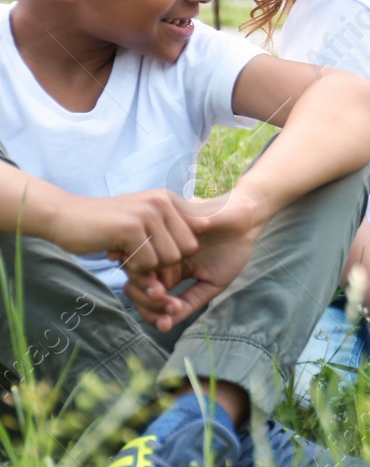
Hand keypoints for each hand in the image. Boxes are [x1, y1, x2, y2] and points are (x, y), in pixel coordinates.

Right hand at [48, 190, 203, 275]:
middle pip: (186, 249)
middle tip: (139, 255)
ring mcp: (148, 213)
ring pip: (168, 258)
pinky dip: (133, 267)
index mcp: (168, 198)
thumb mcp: (143, 219)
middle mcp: (162, 202)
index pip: (194, 235)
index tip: (152, 249)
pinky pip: (148, 263)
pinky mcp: (131, 228)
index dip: (176, 251)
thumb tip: (206, 229)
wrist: (65, 217)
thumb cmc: (106, 224)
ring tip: (128, 252)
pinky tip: (117, 253)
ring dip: (147, 265)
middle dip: (164, 261)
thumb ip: (171, 225)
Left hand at [124, 190, 265, 331]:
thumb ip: (189, 303)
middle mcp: (158, 258)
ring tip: (161, 292)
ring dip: (144, 286)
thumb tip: (164, 326)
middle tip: (166, 304)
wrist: (245, 220)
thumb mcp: (212, 283)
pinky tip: (160, 271)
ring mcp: (158, 242)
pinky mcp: (163, 225)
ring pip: (136, 268)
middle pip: (136, 286)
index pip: (148, 298)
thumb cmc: (231, 251)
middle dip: (146, 302)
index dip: (151, 312)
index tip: (168, 319)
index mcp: (169, 273)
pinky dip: (144, 262)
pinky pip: (145, 244)